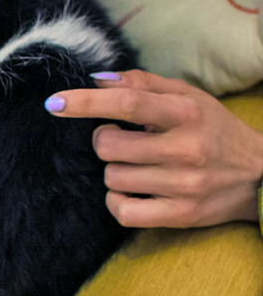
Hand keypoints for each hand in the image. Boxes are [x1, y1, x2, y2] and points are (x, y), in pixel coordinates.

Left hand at [45, 69, 262, 227]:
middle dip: (105, 141)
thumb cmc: (213, 130)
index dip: (85, 102)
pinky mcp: (181, 214)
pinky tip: (130, 190)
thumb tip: (96, 80)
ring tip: (139, 165)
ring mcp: (184, 185)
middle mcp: (186, 148)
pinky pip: (122, 211)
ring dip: (115, 170)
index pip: (127, 102)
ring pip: (112, 178)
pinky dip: (116, 201)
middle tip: (124, 139)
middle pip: (108, 145)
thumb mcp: (188, 97)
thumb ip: (142, 84)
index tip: (54, 103)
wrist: (260, 175)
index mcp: (186, 113)